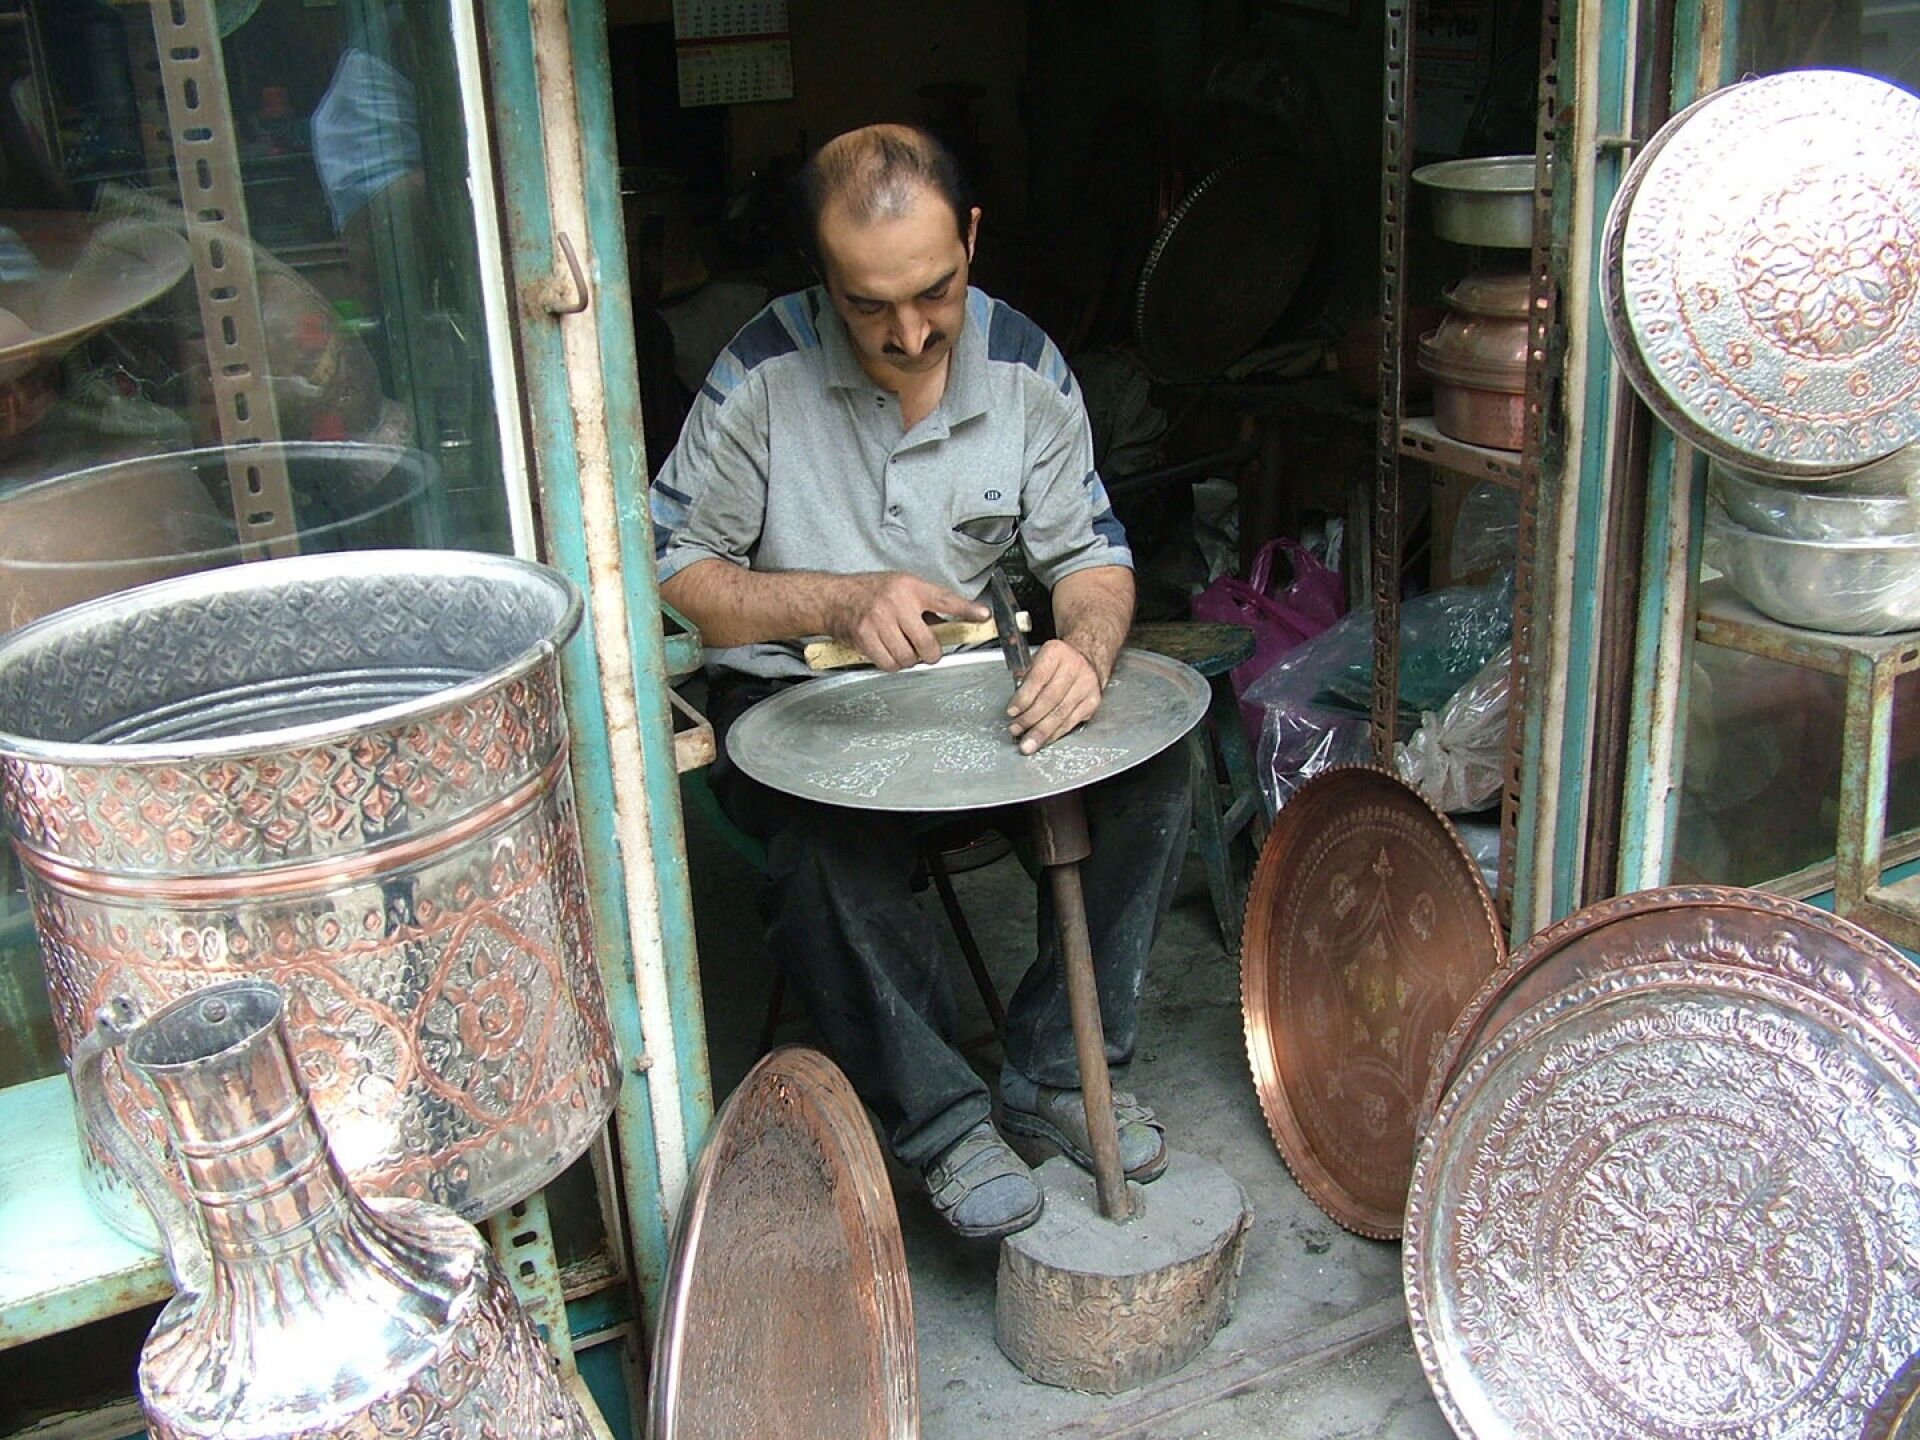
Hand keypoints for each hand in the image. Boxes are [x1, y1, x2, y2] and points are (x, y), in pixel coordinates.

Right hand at [829, 572, 988, 671]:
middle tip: (925, 650)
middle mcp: (896, 602)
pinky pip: (890, 664)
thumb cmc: (871, 593)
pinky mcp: (866, 637)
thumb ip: (925, 606)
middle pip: (928, 643)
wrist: (834, 598)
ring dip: (909, 659)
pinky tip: (888, 652)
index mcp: (910, 587)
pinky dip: (892, 664)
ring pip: (909, 658)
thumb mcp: (901, 588)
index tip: (983, 616)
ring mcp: (879, 620)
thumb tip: (951, 627)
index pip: (945, 600)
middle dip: (930, 653)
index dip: (966, 610)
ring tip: (901, 647)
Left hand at [1006, 638, 1103, 753]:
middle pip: (1050, 699)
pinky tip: (1044, 740)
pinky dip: (1055, 733)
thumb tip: (1016, 707)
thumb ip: (1025, 679)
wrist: (1086, 657)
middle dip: (1030, 719)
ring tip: (1028, 743)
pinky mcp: (1093, 701)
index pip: (1038, 679)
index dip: (1023, 698)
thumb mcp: (1037, 659)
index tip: (1012, 712)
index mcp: (1056, 653)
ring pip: (1061, 713)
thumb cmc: (1056, 661)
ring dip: (1042, 731)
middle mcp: (1074, 667)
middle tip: (1016, 730)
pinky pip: (1071, 722)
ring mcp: (1086, 685)